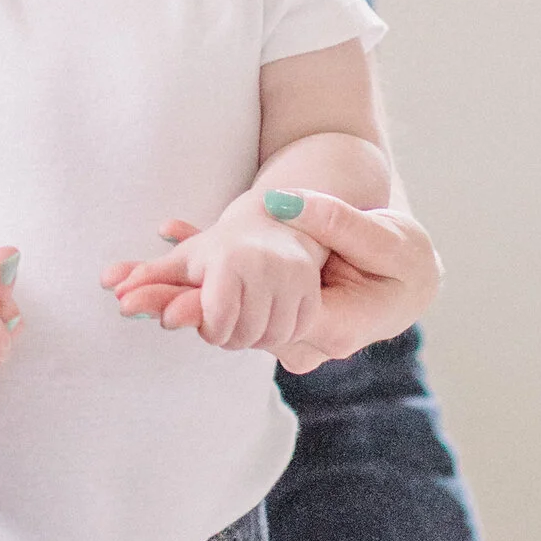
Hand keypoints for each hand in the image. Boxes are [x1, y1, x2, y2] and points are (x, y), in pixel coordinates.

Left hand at [103, 192, 325, 358]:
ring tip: (246, 319)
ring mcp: (293, 278)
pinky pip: (295, 332)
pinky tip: (269, 318)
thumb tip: (110, 286)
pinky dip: (280, 333)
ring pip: (270, 338)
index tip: (208, 320)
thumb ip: (149, 277)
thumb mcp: (185, 261)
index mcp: (228, 260)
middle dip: (231, 335)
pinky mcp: (313, 291)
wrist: (274, 225)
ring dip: (256, 337)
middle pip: (243, 335)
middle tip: (227, 321)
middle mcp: (264, 266)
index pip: (216, 323)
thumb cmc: (221, 248)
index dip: (210, 329)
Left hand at [106, 194, 440, 368]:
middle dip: (178, 309)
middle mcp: (303, 339)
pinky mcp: (281, 321)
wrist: (416, 274)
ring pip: (225, 319)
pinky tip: (162, 255)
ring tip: (125, 287)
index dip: (207, 315)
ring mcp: (292, 334)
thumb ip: (331, 220)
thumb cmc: (404, 255)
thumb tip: (281, 201)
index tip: (163, 307)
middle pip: (229, 328)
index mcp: (328, 325)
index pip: (254, 326)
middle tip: (125, 297)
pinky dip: (200, 289)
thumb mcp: (377, 233)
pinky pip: (234, 307)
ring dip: (179, 299)